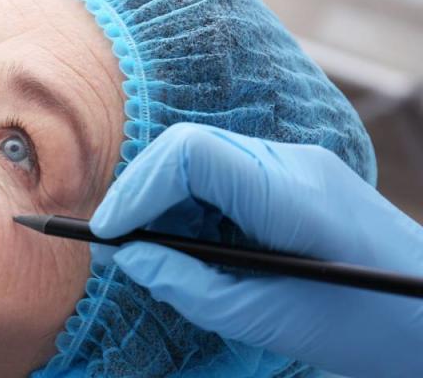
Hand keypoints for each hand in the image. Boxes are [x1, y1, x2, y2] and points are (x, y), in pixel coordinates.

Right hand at [91, 123, 422, 377]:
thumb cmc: (364, 324)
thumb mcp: (267, 318)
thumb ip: (189, 286)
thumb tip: (128, 259)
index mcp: (290, 194)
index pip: (191, 155)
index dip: (138, 189)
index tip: (110, 235)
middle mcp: (292, 164)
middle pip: (190, 150)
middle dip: (143, 193)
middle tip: (117, 244)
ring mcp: (297, 166)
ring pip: (203, 161)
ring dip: (166, 203)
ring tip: (154, 253)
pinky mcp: (296, 180)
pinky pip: (226, 178)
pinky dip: (195, 209)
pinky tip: (193, 248)